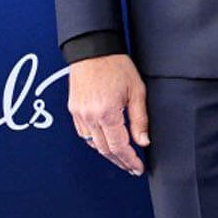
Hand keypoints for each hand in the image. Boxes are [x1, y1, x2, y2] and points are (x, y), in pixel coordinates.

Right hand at [67, 53, 149, 175]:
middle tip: (132, 168)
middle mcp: (90, 116)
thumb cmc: (116, 65)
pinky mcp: (74, 110)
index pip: (119, 147)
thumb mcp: (136, 90)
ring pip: (93, 144)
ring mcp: (80, 114)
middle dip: (120, 161)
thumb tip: (143, 141)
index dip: (130, 160)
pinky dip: (96, 141)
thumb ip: (140, 119)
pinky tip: (106, 142)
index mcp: (107, 112)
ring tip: (122, 158)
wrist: (93, 49)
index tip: (138, 168)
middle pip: (105, 150)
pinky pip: (84, 134)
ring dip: (108, 153)